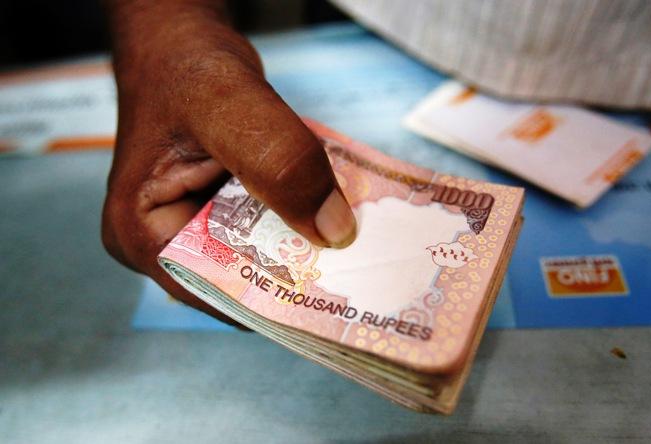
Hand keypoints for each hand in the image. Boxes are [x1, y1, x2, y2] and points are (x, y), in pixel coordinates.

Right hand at [102, 0, 355, 322]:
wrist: (180, 40)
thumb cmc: (184, 65)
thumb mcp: (230, 106)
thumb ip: (279, 162)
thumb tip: (334, 231)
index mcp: (141, 237)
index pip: (218, 293)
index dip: (278, 296)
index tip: (337, 297)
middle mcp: (161, 243)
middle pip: (240, 279)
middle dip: (296, 273)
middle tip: (359, 273)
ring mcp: (189, 227)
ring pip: (257, 253)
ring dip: (301, 245)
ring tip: (354, 249)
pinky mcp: (215, 209)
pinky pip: (262, 227)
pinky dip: (295, 219)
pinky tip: (332, 215)